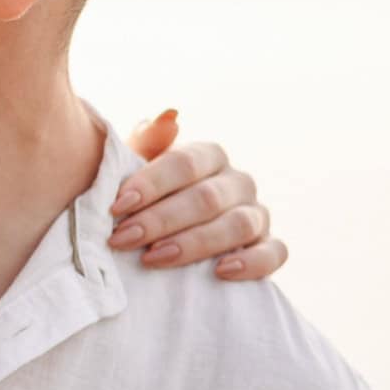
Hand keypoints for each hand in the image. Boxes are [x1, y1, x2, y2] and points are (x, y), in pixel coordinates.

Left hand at [115, 110, 286, 280]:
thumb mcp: (137, 173)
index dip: (150, 184)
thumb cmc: (147, 202)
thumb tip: (168, 117)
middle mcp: (238, 181)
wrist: (167, 240)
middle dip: (160, 220)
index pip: (184, 163)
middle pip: (206, 198)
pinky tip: (219, 272)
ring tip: (154, 258)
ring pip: (238, 225)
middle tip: (122, 239)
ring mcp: (257, 214)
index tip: (116, 206)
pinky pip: (273, 253)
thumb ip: (146, 145)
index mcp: (208, 156)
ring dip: (194, 243)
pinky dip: (251, 263)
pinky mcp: (269, 246)